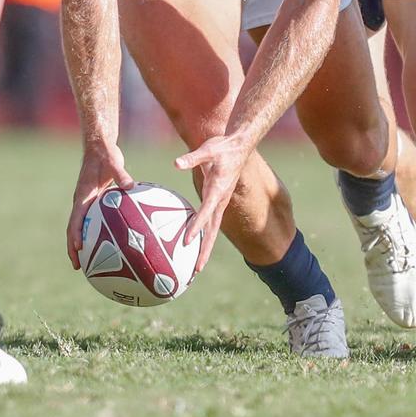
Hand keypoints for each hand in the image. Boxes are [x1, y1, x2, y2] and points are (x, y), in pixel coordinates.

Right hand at [67, 142, 133, 268]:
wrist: (99, 147)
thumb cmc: (106, 154)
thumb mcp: (114, 162)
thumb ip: (121, 175)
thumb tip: (131, 186)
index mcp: (83, 194)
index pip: (76, 218)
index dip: (76, 234)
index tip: (78, 249)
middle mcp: (81, 201)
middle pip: (73, 228)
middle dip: (73, 248)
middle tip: (77, 266)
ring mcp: (85, 202)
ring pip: (80, 227)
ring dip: (80, 244)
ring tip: (87, 263)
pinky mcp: (92, 202)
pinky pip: (90, 221)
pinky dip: (92, 234)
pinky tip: (105, 244)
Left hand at [175, 134, 250, 271]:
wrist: (239, 146)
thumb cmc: (222, 147)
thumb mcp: (208, 149)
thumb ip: (192, 158)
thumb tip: (176, 163)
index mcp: (218, 189)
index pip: (206, 212)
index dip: (196, 227)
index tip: (187, 241)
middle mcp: (220, 200)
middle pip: (213, 230)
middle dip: (204, 250)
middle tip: (196, 271)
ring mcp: (220, 202)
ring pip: (213, 229)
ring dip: (205, 247)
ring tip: (196, 267)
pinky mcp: (218, 200)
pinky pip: (211, 222)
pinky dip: (204, 235)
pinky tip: (195, 243)